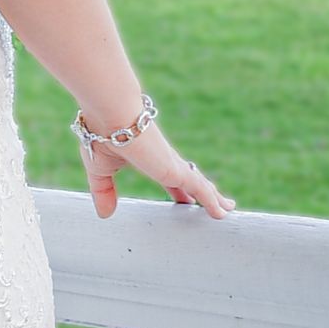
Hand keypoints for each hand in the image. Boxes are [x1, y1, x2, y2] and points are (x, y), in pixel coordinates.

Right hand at [79, 120, 234, 219]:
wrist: (111, 114)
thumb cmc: (102, 134)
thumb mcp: (100, 169)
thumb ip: (104, 191)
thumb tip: (104, 213)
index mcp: (149, 158)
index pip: (169, 177)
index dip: (178, 189)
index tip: (185, 199)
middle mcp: (165, 160)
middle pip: (190, 179)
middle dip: (202, 191)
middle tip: (214, 203)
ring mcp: (173, 165)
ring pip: (200, 184)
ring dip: (214, 197)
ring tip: (227, 208)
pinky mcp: (176, 170)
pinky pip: (201, 189)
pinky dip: (212, 201)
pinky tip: (223, 212)